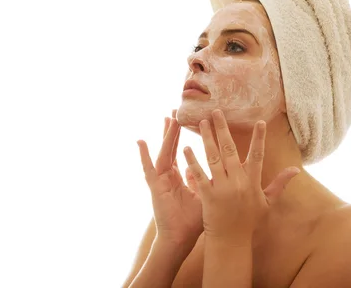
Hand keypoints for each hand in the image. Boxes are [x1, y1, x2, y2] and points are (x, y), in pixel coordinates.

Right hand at [137, 110, 202, 246]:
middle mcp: (169, 176)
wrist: (181, 239)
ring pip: (164, 153)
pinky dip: (144, 156)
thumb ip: (204, 179)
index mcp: (179, 177)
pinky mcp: (155, 187)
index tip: (185, 120)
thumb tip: (210, 165)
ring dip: (166, 136)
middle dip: (173, 130)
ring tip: (167, 118)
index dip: (181, 136)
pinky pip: (149, 169)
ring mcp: (161, 180)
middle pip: (171, 147)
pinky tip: (141, 141)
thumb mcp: (203, 195)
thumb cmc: (193, 221)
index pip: (181, 151)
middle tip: (175, 111)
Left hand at [182, 109, 299, 244]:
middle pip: (230, 150)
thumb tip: (296, 170)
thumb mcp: (268, 203)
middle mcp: (238, 182)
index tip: (259, 121)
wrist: (231, 242)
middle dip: (223, 129)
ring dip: (207, 139)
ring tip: (201, 123)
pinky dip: (193, 161)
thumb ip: (280, 184)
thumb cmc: (250, 222)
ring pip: (213, 158)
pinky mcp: (208, 196)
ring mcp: (222, 188)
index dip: (259, 138)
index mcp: (253, 182)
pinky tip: (186, 148)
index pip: (258, 155)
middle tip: (216, 111)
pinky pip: (199, 175)